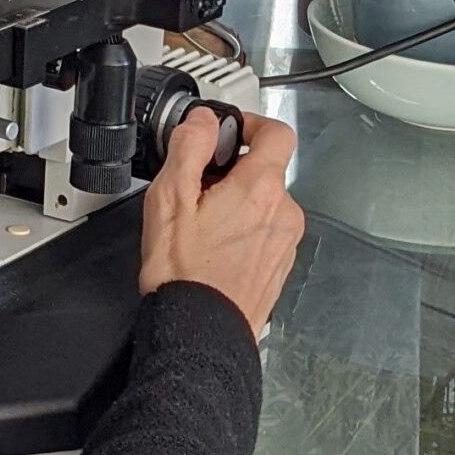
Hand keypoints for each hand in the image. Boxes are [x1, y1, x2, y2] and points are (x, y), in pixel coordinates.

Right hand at [137, 110, 301, 339]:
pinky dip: (244, 232)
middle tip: (198, 188)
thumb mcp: (170, 199)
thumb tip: (203, 120)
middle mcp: (283, 212)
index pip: (277, 132)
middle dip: (233, 172)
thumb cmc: (184, 275)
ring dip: (238, 204)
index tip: (229, 132)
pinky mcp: (279, 267)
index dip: (251, 124)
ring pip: (265, 204)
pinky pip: (265, 234)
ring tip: (202, 226)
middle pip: (265, 171)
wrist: (200, 334)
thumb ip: (189, 147)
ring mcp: (285, 242)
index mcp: (260, 188)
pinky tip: (214, 250)